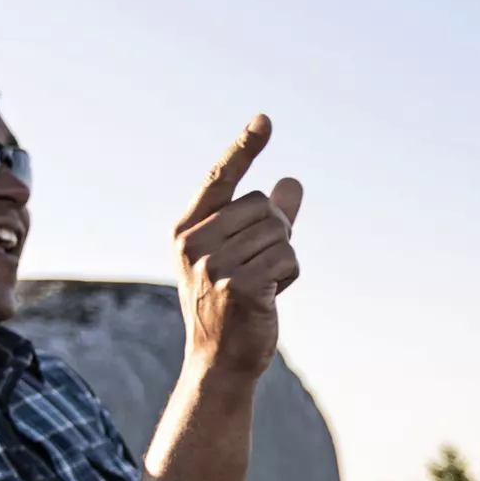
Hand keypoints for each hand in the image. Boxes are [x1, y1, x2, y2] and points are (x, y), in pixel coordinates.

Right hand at [174, 115, 302, 380]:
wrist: (220, 361)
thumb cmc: (231, 305)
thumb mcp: (241, 255)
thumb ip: (266, 218)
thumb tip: (292, 182)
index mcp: (187, 230)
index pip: (219, 178)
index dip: (243, 148)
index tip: (264, 120)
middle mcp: (194, 243)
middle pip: (263, 206)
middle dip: (275, 232)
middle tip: (258, 267)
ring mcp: (214, 265)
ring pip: (280, 232)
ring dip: (283, 257)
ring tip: (261, 285)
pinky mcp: (240, 286)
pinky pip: (288, 257)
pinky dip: (289, 275)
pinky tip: (270, 297)